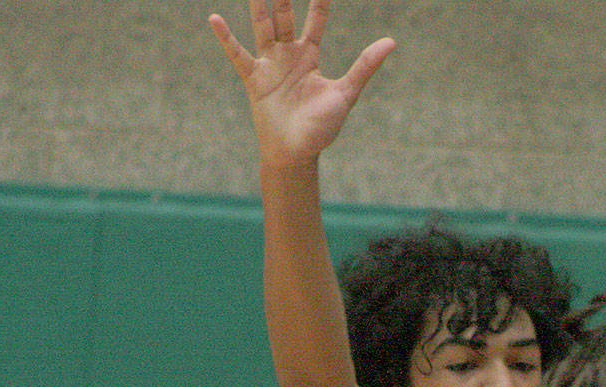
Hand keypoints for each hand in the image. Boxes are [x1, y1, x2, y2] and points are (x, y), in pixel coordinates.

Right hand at [209, 0, 395, 166]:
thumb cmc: (322, 128)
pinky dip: (226, 38)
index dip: (319, 1)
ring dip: (258, 5)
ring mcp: (269, 65)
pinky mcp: (254, 79)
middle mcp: (287, 55)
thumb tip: (391, 41)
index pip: (315, 19)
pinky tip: (215, 18)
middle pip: (284, 15)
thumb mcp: (346, 93)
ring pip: (262, 26)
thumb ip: (364, 66)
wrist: (298, 154)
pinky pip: (238, 55)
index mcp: (309, 56)